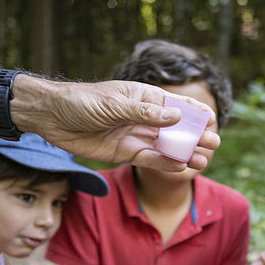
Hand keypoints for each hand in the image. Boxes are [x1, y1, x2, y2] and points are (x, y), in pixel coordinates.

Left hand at [15, 76, 220, 171]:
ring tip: (203, 161)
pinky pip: (151, 160)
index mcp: (145, 97)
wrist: (51, 117)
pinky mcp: (126, 153)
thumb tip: (176, 116)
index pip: (177, 103)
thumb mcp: (114, 104)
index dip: (196, 112)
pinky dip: (166, 164)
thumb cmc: (80, 101)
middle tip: (214, 144)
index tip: (212, 120)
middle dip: (196, 136)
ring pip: (167, 147)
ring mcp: (136, 136)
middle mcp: (144, 117)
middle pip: (177, 128)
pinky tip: (181, 167)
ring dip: (186, 153)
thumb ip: (144, 113)